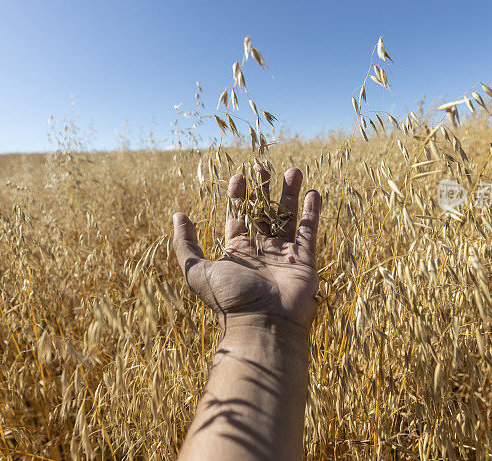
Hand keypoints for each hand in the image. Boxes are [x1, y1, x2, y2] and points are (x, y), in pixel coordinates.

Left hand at [173, 166, 321, 342]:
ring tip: (293, 170)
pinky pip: (309, 232)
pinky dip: (312, 213)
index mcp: (237, 254)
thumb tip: (178, 215)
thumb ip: (185, 244)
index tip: (239, 176)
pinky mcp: (304, 261)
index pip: (237, 219)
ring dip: (290, 195)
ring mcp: (284, 256)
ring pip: (288, 218)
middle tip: (263, 166)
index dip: (238, 197)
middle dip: (263, 190)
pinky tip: (314, 193)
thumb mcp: (196, 270)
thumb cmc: (227, 299)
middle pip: (262, 214)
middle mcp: (260, 252)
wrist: (263, 325)